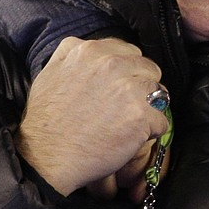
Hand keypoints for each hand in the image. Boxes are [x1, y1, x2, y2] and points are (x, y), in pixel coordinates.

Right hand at [15, 37, 169, 195]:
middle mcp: (111, 63)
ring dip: (148, 110)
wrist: (47, 158)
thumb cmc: (47, 122)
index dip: (128, 72)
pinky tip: (130, 138)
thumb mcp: (50, 74)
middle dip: (141, 89)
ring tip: (125, 124)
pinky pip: (162, 121)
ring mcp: (129, 88)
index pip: (130, 52)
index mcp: (89, 51)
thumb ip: (73, 55)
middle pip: (149, 70)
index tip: (119, 88)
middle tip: (122, 109)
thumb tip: (96, 50)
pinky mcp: (141, 113)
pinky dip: (151, 132)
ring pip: (159, 93)